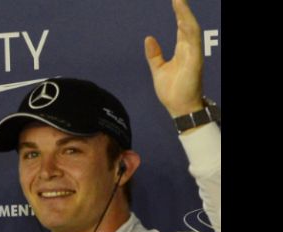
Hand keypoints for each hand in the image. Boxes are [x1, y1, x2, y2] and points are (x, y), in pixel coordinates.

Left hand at [144, 0, 203, 116]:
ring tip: (179, 2)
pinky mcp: (195, 63)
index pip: (182, 27)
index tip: (175, 0)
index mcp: (182, 50)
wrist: (179, 108)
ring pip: (191, 30)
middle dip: (183, 10)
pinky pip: (193, 43)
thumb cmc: (172, 91)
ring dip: (186, 16)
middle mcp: (190, 50)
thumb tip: (148, 38)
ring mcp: (193, 55)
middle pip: (187, 25)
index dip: (179, 14)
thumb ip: (154, 55)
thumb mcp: (158, 70)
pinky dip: (189, 31)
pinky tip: (183, 21)